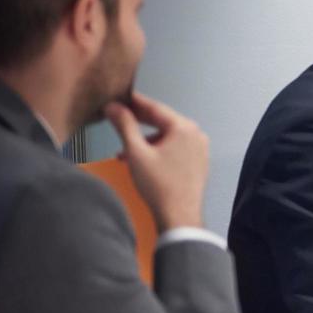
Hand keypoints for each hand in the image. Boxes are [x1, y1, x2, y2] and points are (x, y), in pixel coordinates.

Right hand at [102, 91, 208, 230]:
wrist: (179, 215)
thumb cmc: (158, 185)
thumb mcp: (136, 152)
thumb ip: (124, 126)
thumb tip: (113, 107)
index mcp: (184, 128)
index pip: (155, 108)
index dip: (134, 102)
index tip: (118, 97)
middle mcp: (196, 134)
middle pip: (162, 121)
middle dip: (137, 122)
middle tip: (117, 117)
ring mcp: (199, 148)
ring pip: (166, 136)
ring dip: (144, 141)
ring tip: (124, 150)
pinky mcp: (197, 161)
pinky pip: (174, 148)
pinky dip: (156, 150)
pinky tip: (139, 161)